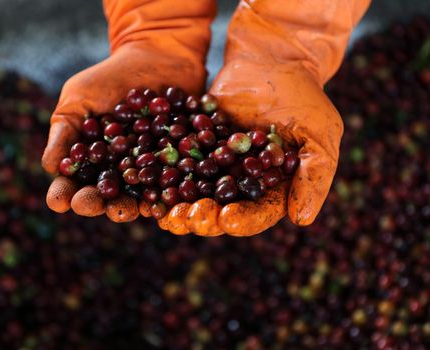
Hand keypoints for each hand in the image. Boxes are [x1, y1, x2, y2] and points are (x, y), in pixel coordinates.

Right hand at [42, 0, 215, 220]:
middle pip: (104, 195)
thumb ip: (64, 131)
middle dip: (95, 203)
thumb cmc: (111, 76)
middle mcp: (118, 170)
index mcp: (91, 160)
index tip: (58, 201)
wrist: (159, 55)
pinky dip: (166, 194)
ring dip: (128, 206)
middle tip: (89, 204)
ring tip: (122, 210)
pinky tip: (160, 201)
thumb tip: (51, 168)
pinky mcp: (176, 165)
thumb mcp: (79, 98)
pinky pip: (172, 184)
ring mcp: (148, 171)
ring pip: (136, 196)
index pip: (73, 183)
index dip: (64, 194)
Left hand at [156, 0, 370, 235]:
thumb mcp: (318, 134)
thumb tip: (302, 220)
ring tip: (166, 214)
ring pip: (194, 194)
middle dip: (203, 219)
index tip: (228, 220)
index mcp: (271, 188)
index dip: (243, 220)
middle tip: (187, 220)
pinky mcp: (192, 147)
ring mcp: (214, 166)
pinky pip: (177, 165)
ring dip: (178, 207)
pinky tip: (149, 185)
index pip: (258, 213)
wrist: (269, 58)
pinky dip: (163, 176)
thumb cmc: (302, 96)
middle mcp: (240, 183)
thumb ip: (314, 175)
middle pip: (220, 210)